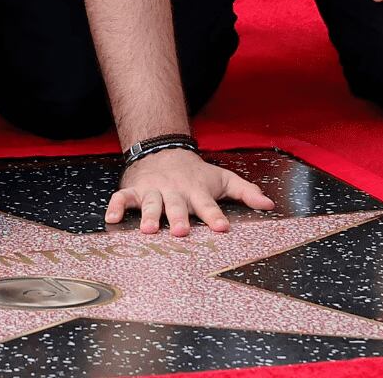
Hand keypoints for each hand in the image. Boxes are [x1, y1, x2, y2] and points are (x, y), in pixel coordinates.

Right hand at [106, 148, 272, 234]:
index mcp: (196, 190)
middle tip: (182, 230)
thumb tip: (270, 205)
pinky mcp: (134, 191)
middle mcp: (175, 191)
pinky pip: (123, 198)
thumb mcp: (223, 179)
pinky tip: (112, 219)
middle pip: (177, 205)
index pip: (208, 205)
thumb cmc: (196, 174)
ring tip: (150, 230)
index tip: (222, 228)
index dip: (214, 216)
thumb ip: (246, 192)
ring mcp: (153, 190)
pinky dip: (116, 207)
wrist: (164, 150)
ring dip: (151, 216)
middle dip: (179, 217)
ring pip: (151, 203)